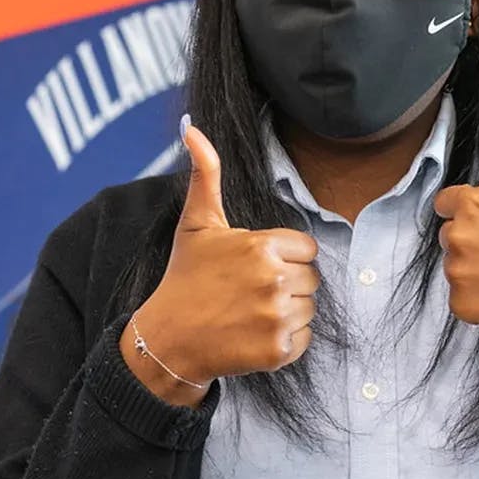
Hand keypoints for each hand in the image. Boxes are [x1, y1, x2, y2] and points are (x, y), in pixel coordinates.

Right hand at [120, 117, 320, 405]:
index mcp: (261, 245)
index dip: (283, 257)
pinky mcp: (278, 350)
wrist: (167, 340)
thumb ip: (205, 174)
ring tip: (250, 313)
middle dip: (286, 284)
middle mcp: (273, 279)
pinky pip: (304, 339)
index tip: (254, 267)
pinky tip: (254, 334)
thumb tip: (191, 127)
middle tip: (249, 292)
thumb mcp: (196, 224)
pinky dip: (285, 341)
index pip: (306, 249)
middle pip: (311, 279)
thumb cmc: (185, 278)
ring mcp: (276, 317)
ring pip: (309, 308)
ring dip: (287, 312)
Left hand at [434, 70, 478, 330]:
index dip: (476, 209)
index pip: (450, 202)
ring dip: (477, 267)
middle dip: (475, 238)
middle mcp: (456, 236)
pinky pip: (460, 296)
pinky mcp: (460, 305)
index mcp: (470, 202)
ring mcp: (457, 273)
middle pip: (452, 234)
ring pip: (456, 265)